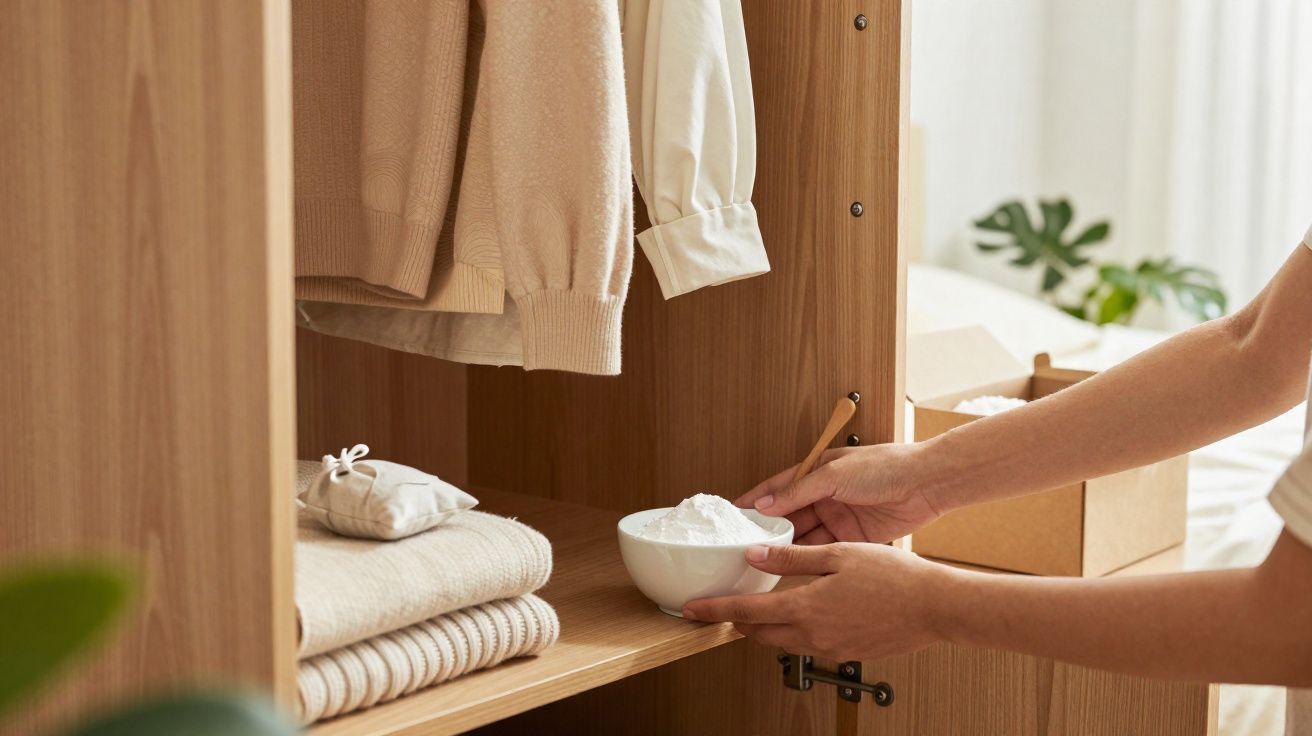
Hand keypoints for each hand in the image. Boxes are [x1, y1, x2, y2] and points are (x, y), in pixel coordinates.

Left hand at [682, 543, 954, 661]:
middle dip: (736, 622)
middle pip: (758, 634)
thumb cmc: (893, 576)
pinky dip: (794, 630)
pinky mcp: (846, 652)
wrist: (935, 607)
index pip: (744, 615)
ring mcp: (830, 648)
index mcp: (805, 609)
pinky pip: (808, 643)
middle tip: (724, 606)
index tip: (691, 609)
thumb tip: (755, 557)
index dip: (714, 611)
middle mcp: (813, 635)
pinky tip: (803, 612)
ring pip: (782, 641)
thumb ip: (792, 559)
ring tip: (759, 608)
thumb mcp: (838, 555)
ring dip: (765, 628)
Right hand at [737, 443, 943, 543]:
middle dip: (768, 529)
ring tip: (763, 560)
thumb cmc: (885, 466)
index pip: (778, 487)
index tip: (733, 514)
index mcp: (817, 472)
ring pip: (805, 535)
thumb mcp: (835, 475)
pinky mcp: (855, 536)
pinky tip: (793, 568)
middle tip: (745, 545)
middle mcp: (825, 495)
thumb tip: (767, 504)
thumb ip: (799, 491)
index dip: (755, 500)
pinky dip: (810, 558)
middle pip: (789, 515)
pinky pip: (826, 549)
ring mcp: (839, 516)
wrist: (926, 483)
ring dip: (787, 546)